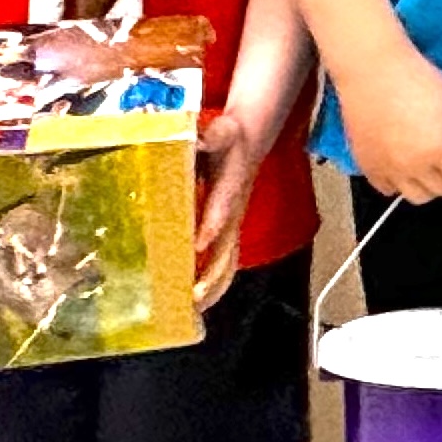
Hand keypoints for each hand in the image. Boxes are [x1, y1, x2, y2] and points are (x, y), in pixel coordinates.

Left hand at [193, 105, 271, 310]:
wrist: (249, 142)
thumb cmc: (232, 137)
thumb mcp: (223, 130)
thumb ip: (213, 134)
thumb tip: (201, 137)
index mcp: (231, 187)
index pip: (224, 209)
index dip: (213, 225)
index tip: (198, 243)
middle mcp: (233, 213)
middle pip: (228, 249)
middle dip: (212, 276)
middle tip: (193, 298)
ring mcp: (231, 226)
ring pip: (226, 262)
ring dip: (212, 288)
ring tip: (192, 311)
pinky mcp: (227, 232)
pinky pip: (223, 263)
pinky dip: (212, 285)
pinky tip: (193, 302)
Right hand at [341, 47, 441, 202]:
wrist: (371, 69)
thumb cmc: (416, 79)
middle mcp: (415, 167)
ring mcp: (389, 170)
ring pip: (419, 196)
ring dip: (432, 185)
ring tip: (434, 165)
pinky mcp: (368, 166)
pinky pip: (389, 190)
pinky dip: (400, 184)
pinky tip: (406, 165)